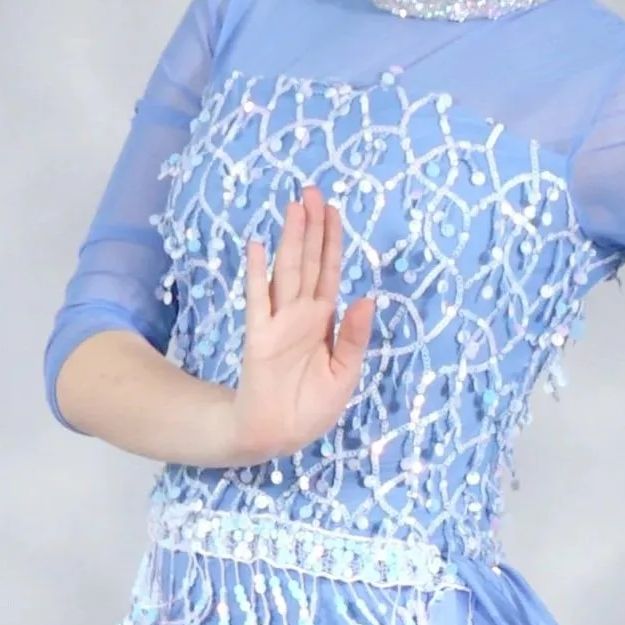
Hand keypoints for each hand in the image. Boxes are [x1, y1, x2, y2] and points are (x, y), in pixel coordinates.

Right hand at [228, 184, 375, 465]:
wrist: (279, 434)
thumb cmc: (312, 405)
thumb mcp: (346, 372)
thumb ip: (355, 336)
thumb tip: (368, 297)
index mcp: (324, 320)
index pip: (329, 271)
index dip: (331, 241)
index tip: (334, 210)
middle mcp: (301, 314)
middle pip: (307, 261)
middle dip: (311, 227)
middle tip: (312, 190)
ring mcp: (278, 322)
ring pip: (287, 271)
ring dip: (290, 239)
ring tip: (294, 206)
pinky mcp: (259, 337)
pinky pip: (258, 301)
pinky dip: (257, 274)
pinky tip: (257, 246)